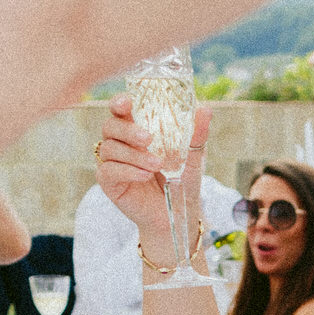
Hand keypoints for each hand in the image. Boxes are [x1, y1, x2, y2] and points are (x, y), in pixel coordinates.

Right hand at [97, 96, 211, 249]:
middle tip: (148, 138)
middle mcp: (120, 143)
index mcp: (137, 129)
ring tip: (157, 164)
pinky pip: (108, 170)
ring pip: (110, 148)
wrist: (178, 211)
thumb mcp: (193, 155)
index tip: (127, 102)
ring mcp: (112, 162)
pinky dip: (128, 171)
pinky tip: (145, 175)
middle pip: (110, 126)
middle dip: (127, 129)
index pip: (121, 110)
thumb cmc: (182, 179)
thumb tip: (204, 109)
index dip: (119, 102)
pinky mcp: (108, 182)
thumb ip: (196, 133)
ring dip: (134, 155)